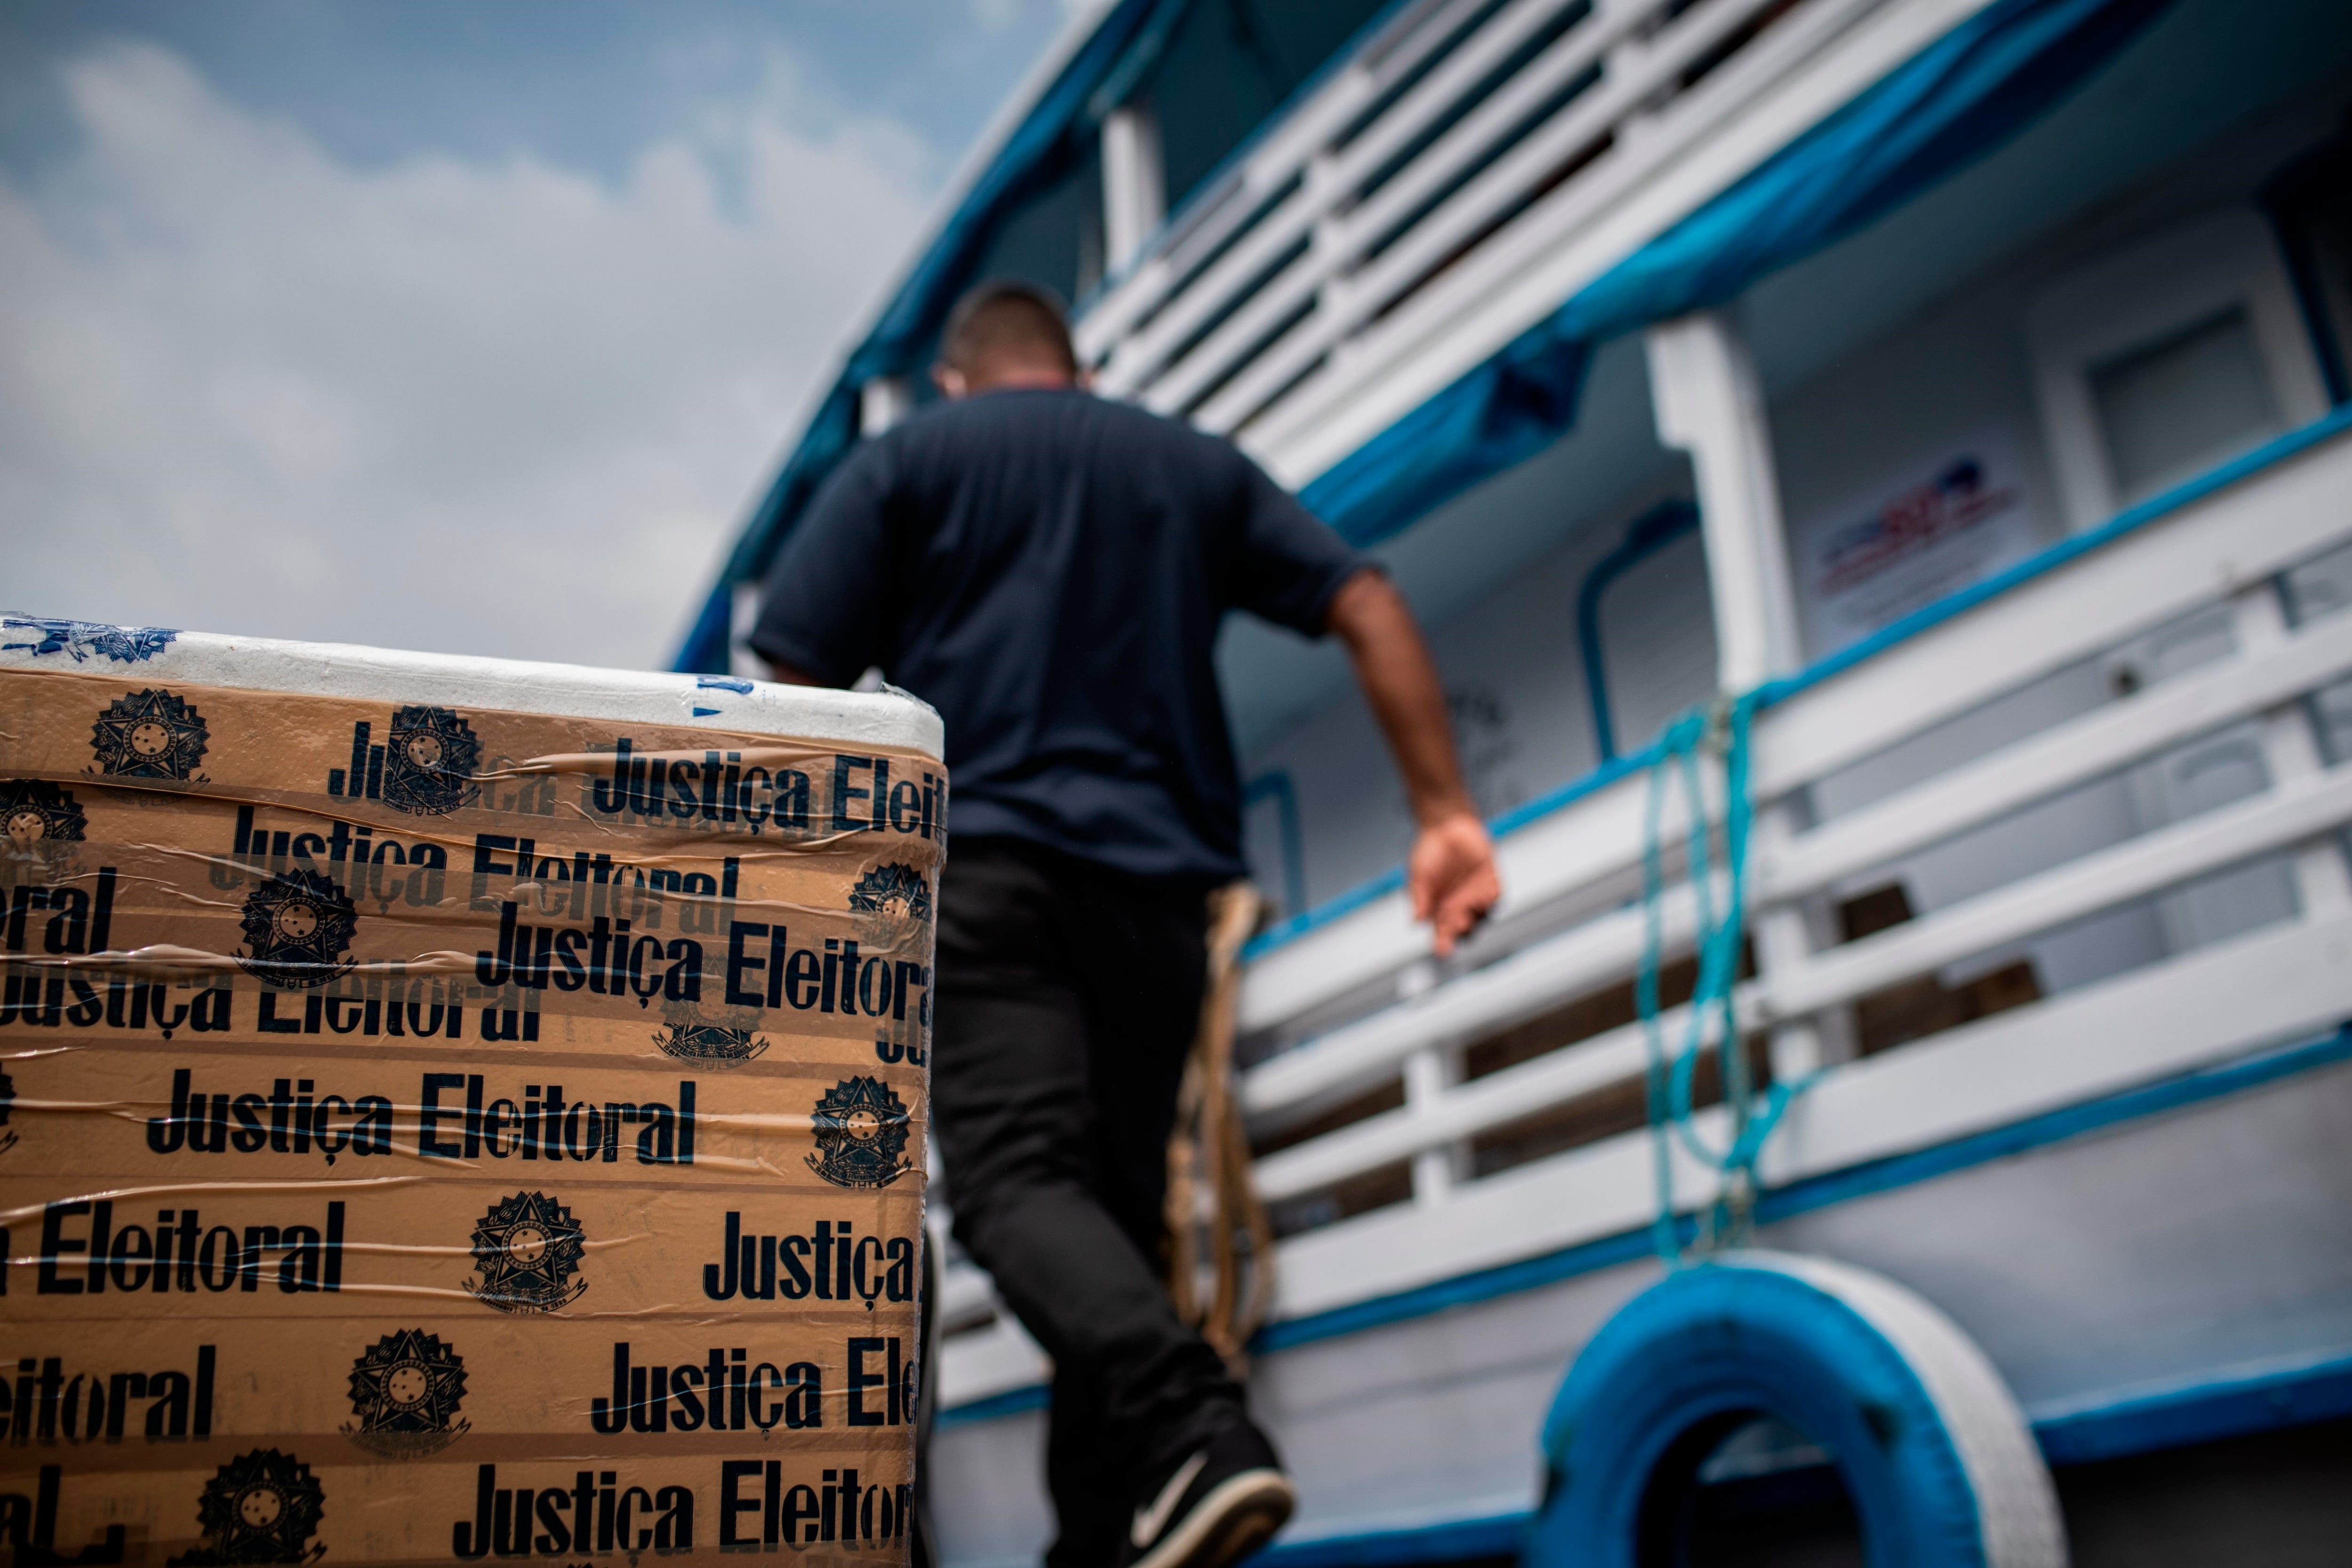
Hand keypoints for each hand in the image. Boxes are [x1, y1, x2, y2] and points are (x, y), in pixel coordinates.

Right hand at [1408, 811, 1499, 957]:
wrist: (1447, 825)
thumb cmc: (1430, 850)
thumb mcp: (1419, 874)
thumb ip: (1419, 898)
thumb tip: (1416, 921)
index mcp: (1439, 910)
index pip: (1441, 933)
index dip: (1442, 943)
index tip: (1441, 950)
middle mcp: (1458, 907)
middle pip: (1464, 930)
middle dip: (1460, 930)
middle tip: (1456, 924)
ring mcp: (1476, 896)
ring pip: (1481, 916)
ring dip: (1475, 916)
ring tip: (1466, 911)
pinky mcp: (1490, 882)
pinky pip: (1494, 897)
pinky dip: (1489, 899)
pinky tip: (1482, 896)